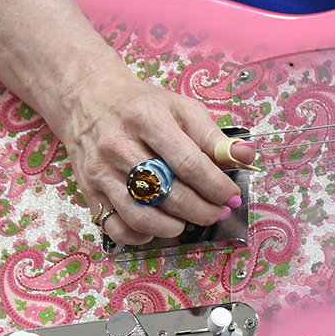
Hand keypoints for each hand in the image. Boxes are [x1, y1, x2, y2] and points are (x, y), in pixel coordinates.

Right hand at [49, 58, 256, 245]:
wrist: (89, 100)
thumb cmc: (142, 106)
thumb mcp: (181, 108)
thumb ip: (213, 137)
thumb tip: (245, 156)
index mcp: (147, 119)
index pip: (189, 163)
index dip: (216, 186)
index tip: (230, 196)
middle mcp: (118, 145)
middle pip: (168, 193)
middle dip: (201, 210)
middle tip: (216, 211)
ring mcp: (100, 170)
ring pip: (141, 216)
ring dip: (174, 227)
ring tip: (189, 220)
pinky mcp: (89, 190)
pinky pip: (116, 227)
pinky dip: (141, 235)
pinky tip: (157, 226)